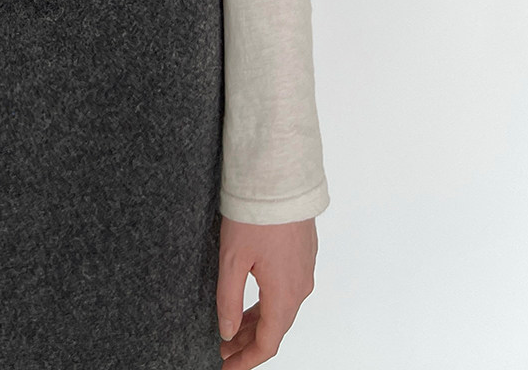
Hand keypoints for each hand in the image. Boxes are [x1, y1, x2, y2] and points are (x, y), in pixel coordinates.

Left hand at [216, 215, 316, 366]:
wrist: (280, 177)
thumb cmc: (257, 214)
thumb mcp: (232, 260)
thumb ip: (229, 300)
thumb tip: (227, 331)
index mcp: (284, 294)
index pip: (267, 343)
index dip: (246, 360)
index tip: (227, 367)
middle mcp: (299, 287)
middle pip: (275, 328)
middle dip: (248, 343)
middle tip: (223, 349)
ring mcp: (303, 270)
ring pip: (281, 309)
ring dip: (257, 323)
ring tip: (232, 329)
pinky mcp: (302, 255)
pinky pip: (286, 291)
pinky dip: (267, 304)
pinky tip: (249, 301)